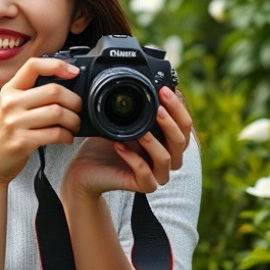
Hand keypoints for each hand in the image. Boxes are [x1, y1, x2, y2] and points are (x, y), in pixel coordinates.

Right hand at [0, 57, 82, 184]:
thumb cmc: (3, 134)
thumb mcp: (9, 107)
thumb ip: (30, 95)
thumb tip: (65, 87)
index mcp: (9, 90)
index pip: (34, 66)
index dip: (57, 65)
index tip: (73, 72)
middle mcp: (10, 103)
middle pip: (54, 91)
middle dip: (74, 101)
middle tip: (77, 109)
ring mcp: (15, 122)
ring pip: (58, 112)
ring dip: (73, 121)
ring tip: (73, 126)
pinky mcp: (22, 141)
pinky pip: (55, 133)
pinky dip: (67, 136)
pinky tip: (66, 138)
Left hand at [62, 86, 193, 197]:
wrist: (85, 168)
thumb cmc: (105, 143)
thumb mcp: (121, 121)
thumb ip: (137, 108)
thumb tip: (147, 83)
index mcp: (166, 141)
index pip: (184, 125)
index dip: (178, 108)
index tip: (164, 90)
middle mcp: (166, 158)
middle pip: (182, 141)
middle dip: (171, 122)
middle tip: (158, 108)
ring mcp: (156, 174)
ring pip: (166, 159)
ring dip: (154, 142)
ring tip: (140, 130)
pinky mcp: (143, 185)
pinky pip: (145, 174)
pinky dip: (133, 158)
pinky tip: (119, 145)